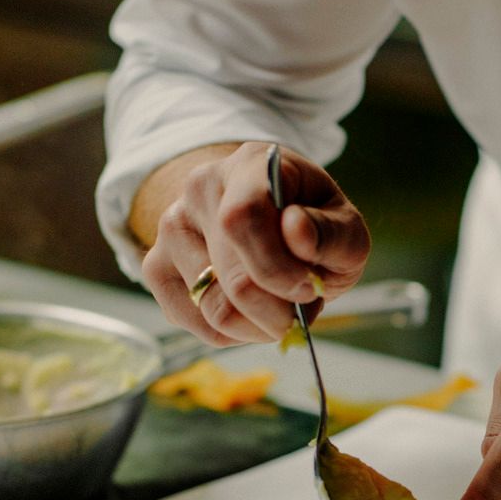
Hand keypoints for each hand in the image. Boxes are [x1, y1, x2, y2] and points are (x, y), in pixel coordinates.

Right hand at [141, 141, 369, 343]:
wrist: (267, 218)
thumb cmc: (311, 223)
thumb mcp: (344, 225)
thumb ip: (332, 231)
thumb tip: (297, 231)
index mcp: (250, 166)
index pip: (242, 218)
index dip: (278, 268)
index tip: (310, 288)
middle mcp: (200, 189)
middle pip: (234, 278)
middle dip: (280, 310)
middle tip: (306, 305)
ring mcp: (171, 228)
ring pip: (214, 309)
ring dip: (261, 325)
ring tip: (282, 305)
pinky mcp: (156, 267)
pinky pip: (197, 324)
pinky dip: (236, 333)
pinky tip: (254, 312)